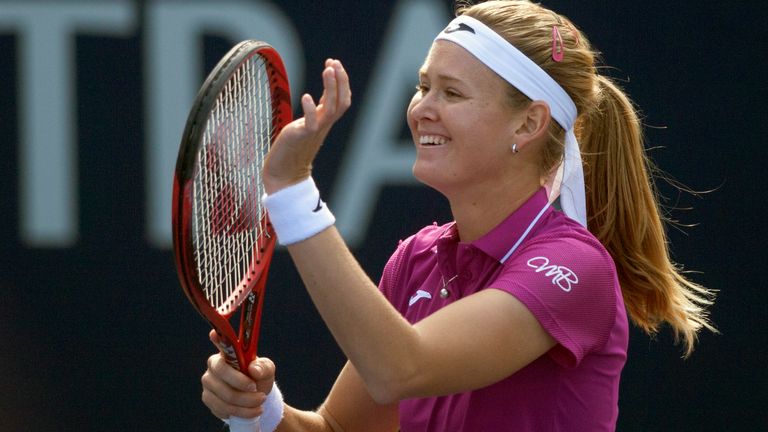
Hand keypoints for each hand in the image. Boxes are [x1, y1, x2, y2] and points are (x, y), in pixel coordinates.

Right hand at [201, 330, 276, 419]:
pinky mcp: (208, 398)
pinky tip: (251, 411)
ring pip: (224, 395)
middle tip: (260, 394)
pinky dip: (240, 412)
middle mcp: (214, 365)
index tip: (214, 334)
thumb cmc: (259, 378)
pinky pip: (222, 408)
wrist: (255, 398)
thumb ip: (263, 367)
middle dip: (243, 386)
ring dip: (246, 403)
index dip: (216, 339)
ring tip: (260, 403)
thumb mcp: (267, 370)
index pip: (220, 343)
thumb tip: (253, 369)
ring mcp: (209, 383)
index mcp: (227, 353)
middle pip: (222, 373)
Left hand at [263, 58, 351, 193]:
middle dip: (340, 81)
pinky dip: (311, 109)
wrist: (284, 174)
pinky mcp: (301, 136)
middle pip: (342, 102)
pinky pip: (311, 123)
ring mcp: (314, 131)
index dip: (341, 81)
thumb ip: (315, 114)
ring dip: (331, 88)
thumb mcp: (307, 126)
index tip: (334, 62)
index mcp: (326, 122)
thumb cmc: (292, 150)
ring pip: (331, 108)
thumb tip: (317, 99)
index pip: (343, 100)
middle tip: (334, 63)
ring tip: (327, 69)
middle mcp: (323, 126)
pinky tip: (306, 97)